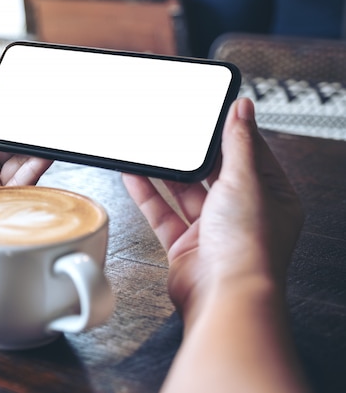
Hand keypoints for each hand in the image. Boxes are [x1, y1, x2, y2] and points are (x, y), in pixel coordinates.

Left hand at [0, 73, 51, 268]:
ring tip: (50, 134)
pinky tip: (42, 157)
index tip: (28, 102)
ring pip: (22, 167)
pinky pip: (19, 189)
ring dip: (37, 151)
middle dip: (29, 134)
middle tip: (45, 117)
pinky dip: (33, 173)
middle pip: (14, 149)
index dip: (13, 118)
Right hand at [122, 98, 303, 322]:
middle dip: (194, 154)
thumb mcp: (246, 180)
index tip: (212, 113)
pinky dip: (148, 195)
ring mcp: (212, 231)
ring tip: (150, 148)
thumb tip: (243, 109)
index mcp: (271, 198)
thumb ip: (239, 142)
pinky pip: (163, 214)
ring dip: (167, 172)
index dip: (231, 133)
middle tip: (175, 130)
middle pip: (215, 174)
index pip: (251, 155)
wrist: (223, 296)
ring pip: (185, 193)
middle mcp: (243, 215)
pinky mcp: (185, 245)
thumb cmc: (248, 248)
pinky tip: (135, 175)